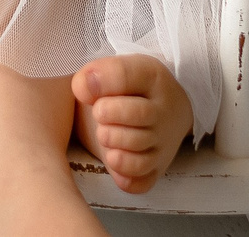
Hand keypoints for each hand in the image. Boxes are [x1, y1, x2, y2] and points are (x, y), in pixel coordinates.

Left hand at [70, 54, 192, 194]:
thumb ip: (98, 73)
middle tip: (97, 113)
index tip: (85, 90)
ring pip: (141, 152)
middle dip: (109, 113)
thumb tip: (81, 88)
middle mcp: (162, 113)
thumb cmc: (131, 87)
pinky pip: (143, 181)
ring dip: (114, 145)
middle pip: (139, 114)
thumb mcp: (118, 68)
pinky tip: (113, 162)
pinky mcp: (155, 169)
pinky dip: (125, 178)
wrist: (166, 109)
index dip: (102, 82)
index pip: (127, 76)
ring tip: (103, 135)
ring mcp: (161, 144)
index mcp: (151, 78)